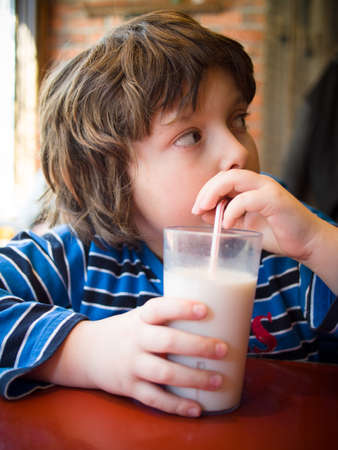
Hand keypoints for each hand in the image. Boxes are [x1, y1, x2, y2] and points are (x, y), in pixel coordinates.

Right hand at [33, 298, 227, 416]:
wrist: (87, 352)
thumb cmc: (127, 331)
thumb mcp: (140, 317)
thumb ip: (167, 318)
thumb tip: (213, 316)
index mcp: (141, 318)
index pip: (160, 308)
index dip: (181, 308)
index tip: (204, 309)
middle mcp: (136, 339)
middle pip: (167, 342)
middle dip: (197, 346)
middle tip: (223, 349)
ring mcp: (131, 365)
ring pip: (164, 373)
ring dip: (193, 379)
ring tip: (218, 380)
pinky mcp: (129, 387)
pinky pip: (155, 399)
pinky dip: (176, 406)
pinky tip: (197, 408)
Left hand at [192, 169, 322, 261]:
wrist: (305, 242)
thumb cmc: (275, 233)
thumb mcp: (243, 225)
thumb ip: (224, 217)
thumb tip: (202, 213)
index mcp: (250, 187)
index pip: (222, 179)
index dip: (206, 191)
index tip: (196, 208)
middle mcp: (258, 183)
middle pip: (225, 175)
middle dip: (206, 190)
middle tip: (197, 208)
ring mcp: (267, 188)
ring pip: (234, 178)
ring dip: (214, 193)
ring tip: (205, 210)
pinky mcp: (275, 200)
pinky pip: (247, 199)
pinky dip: (232, 209)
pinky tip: (226, 223)